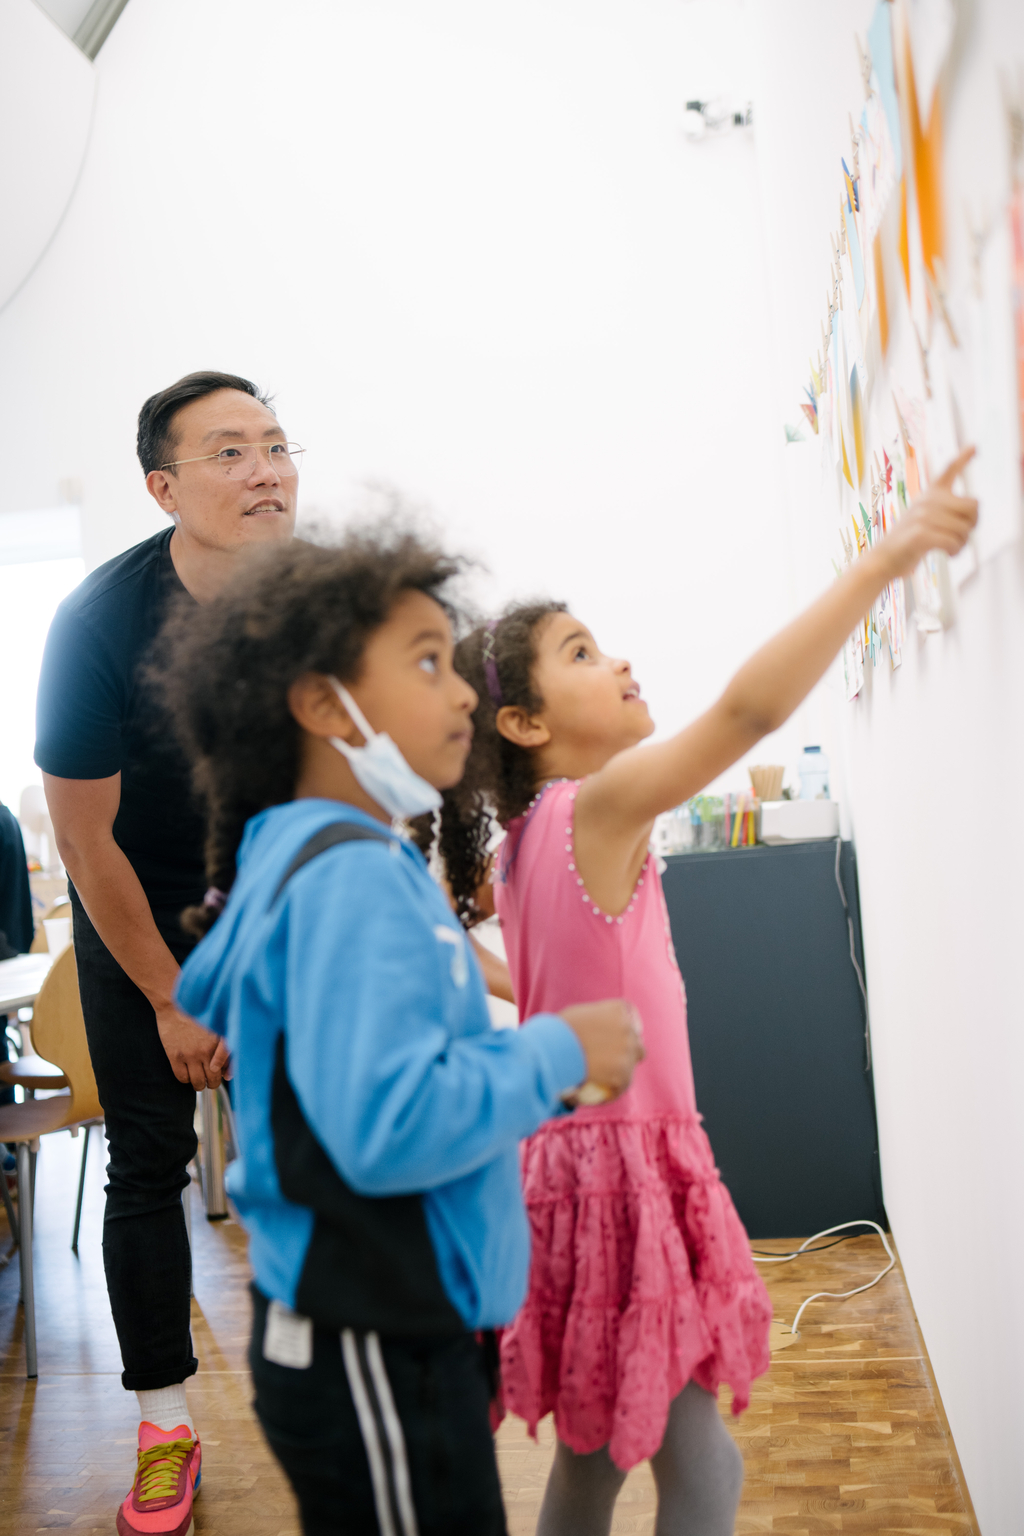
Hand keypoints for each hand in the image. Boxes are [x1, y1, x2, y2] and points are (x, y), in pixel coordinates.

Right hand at [155, 1002, 230, 1090]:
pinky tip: (187, 1072)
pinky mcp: (175, 1056)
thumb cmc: (197, 1011)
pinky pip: (182, 1077)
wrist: (174, 1002)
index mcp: (219, 1043)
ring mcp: (190, 1055)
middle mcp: (206, 1052)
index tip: (223, 1074)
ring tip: (199, 1079)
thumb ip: (225, 1044)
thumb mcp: (216, 1025)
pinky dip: (186, 1079)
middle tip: (210, 1079)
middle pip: (213, 1080)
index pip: (228, 1069)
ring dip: (199, 1083)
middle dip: (213, 1082)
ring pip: (197, 1082)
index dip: (226, 1075)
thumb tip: (227, 1065)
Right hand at [559, 999, 644, 1100]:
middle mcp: (628, 1028)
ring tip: (607, 1077)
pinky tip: (603, 1095)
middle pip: (635, 1040)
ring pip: (632, 1061)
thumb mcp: (577, 1015)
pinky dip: (613, 1089)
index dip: (624, 1029)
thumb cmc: (557, 1030)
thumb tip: (592, 1030)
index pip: (629, 1019)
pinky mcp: (623, 1075)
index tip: (615, 1037)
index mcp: (618, 1009)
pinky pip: (622, 1084)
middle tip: (612, 1057)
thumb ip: (593, 1020)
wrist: (552, 1050)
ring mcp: (627, 1052)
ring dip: (623, 1067)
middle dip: (627, 1047)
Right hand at [880, 447, 978, 579]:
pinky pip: (954, 541)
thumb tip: (973, 514)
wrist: (883, 558)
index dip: (963, 458)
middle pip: (973, 505)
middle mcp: (927, 500)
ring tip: (953, 548)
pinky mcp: (921, 533)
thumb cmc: (909, 543)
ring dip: (963, 543)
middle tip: (962, 535)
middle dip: (973, 524)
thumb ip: (946, 513)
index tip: (974, 445)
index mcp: (930, 494)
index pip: (949, 470)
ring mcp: (923, 516)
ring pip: (965, 528)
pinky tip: (949, 554)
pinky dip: (956, 550)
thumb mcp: (925, 520)